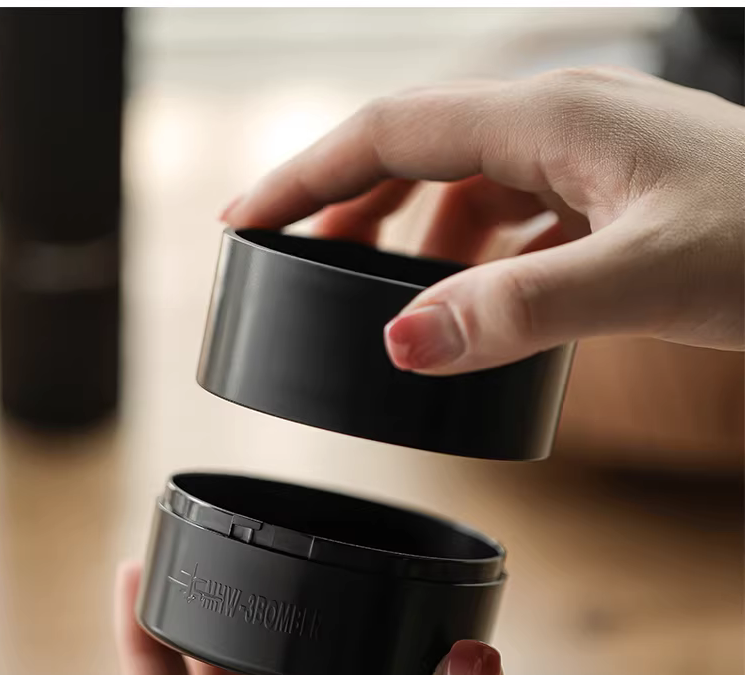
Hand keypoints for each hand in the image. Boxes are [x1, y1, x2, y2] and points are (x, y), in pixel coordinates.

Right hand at [223, 67, 744, 374]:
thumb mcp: (642, 280)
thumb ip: (518, 310)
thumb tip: (404, 341)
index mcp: (549, 119)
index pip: (389, 133)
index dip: (306, 175)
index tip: (246, 220)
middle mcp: (557, 122)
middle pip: (413, 149)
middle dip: (342, 202)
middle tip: (292, 258)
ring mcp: (582, 155)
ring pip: (460, 183)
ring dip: (406, 231)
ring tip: (373, 285)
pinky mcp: (602, 193)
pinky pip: (508, 212)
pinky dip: (469, 250)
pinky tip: (470, 289)